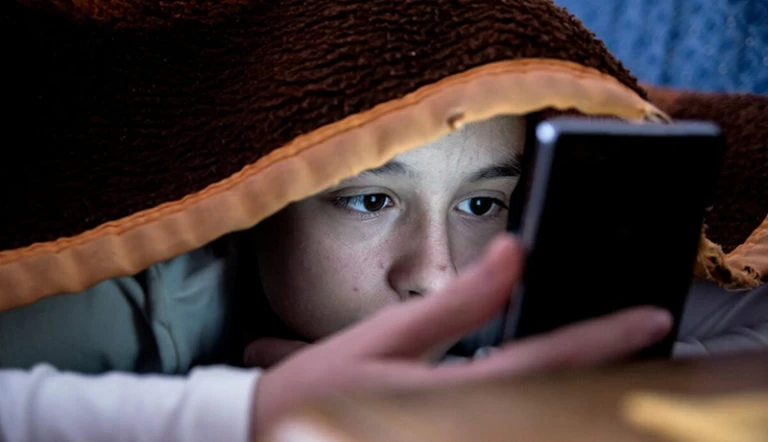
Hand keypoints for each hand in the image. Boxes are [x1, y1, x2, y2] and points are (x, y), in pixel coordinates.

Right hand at [250, 234, 672, 435]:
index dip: (603, 339)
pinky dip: (542, 399)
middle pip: (560, 400)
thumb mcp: (386, 339)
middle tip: (643, 332)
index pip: (545, 362)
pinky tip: (551, 378)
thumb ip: (457, 303)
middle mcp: (469, 424)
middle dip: (608, 368)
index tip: (651, 317)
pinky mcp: (451, 434)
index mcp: (452, 394)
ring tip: (611, 352)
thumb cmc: (323, 388)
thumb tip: (513, 253)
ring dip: (582, 385)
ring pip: (543, 415)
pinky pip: (513, 420)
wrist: (276, 435)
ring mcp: (464, 433)